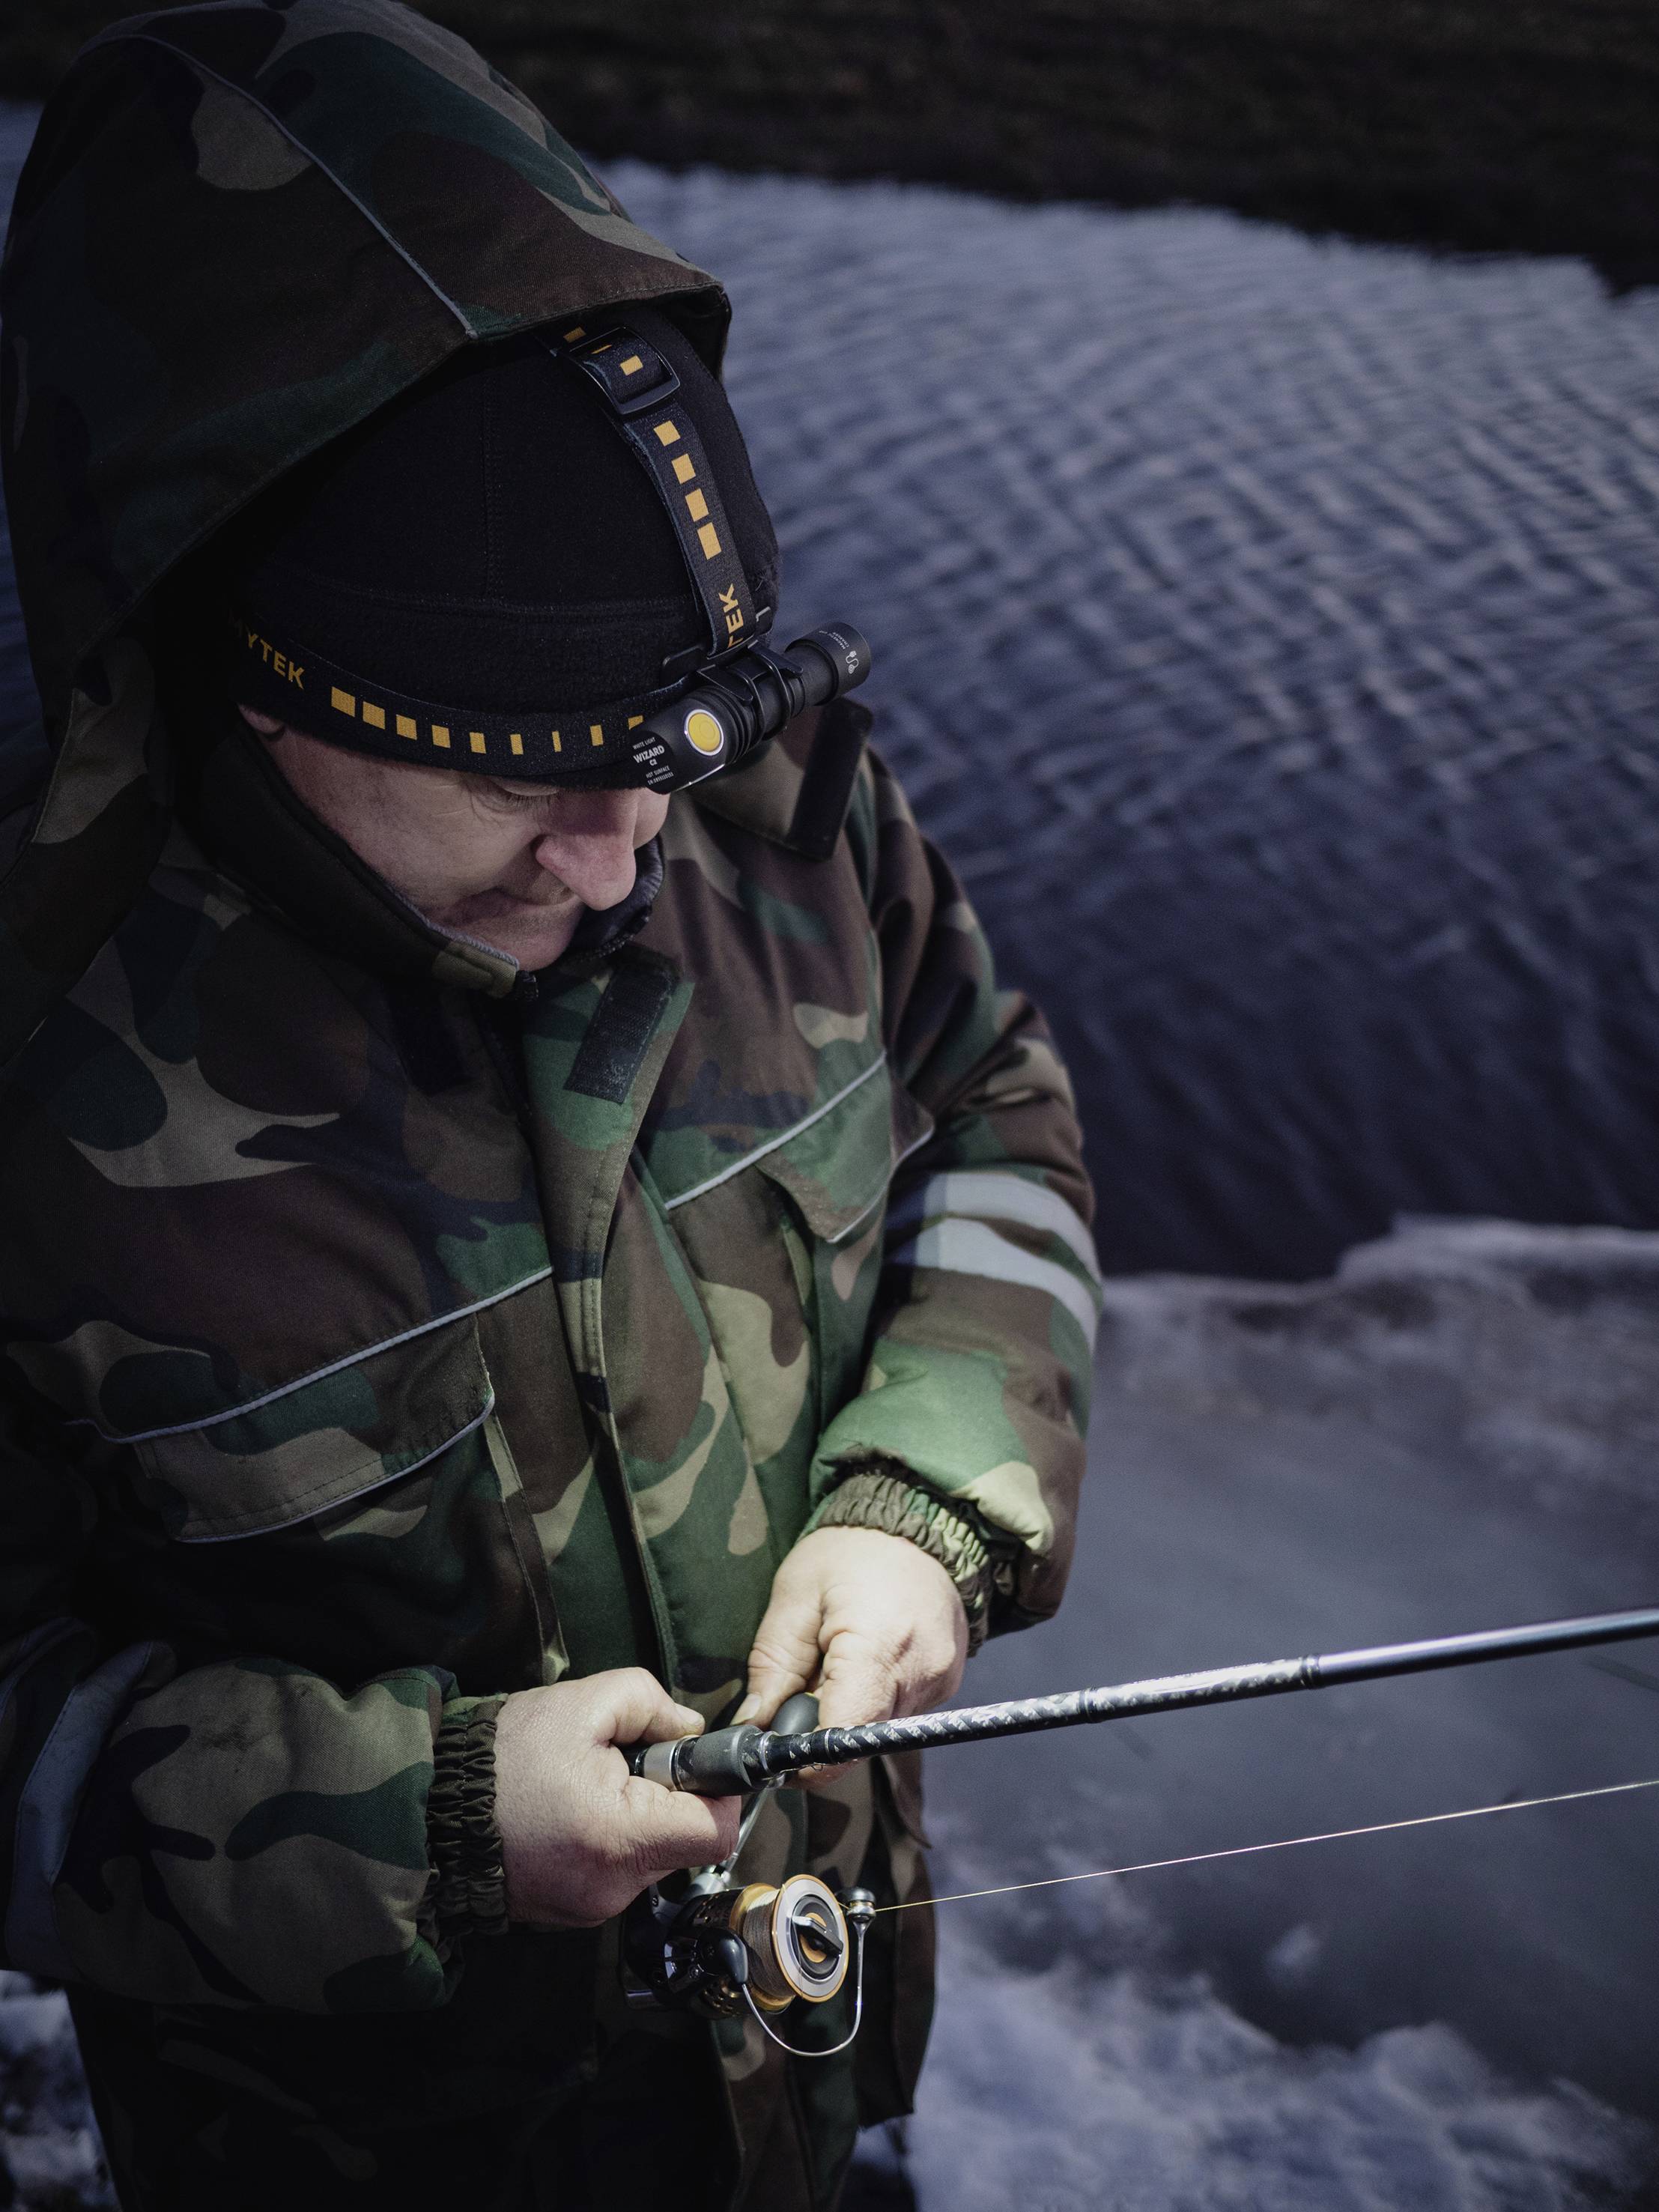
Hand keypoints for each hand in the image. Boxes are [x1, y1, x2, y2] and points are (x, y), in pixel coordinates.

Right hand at [493, 1668, 739, 1925]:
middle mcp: (612, 1889)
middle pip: (684, 1843)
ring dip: (635, 1818)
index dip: (721, 1790)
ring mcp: (589, 1909)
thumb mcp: (582, 1703)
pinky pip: (616, 1873)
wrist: (429, 1807)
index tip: (701, 1763)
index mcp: (621, 1839)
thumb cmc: (502, 1757)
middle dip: (669, 1798)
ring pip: (649, 1857)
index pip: (718, 1832)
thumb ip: (650, 1703)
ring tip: (583, 1787)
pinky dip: (607, 1840)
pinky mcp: (570, 1914)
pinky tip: (567, 1813)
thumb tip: (690, 1730)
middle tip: (621, 1763)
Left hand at [737, 1528, 967, 1784]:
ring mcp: (942, 1680)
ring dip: (847, 1713)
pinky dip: (872, 1700)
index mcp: (879, 1645)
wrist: (913, 1523)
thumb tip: (754, 1727)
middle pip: (860, 1739)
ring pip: (879, 1731)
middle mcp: (922, 1672)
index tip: (776, 1749)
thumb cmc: (848, 1552)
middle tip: (799, 1690)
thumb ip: (773, 1667)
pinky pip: (899, 1713)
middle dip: (821, 1730)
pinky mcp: (947, 1682)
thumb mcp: (793, 1596)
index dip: (805, 1754)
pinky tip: (863, 1661)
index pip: (844, 1736)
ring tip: (835, 1663)